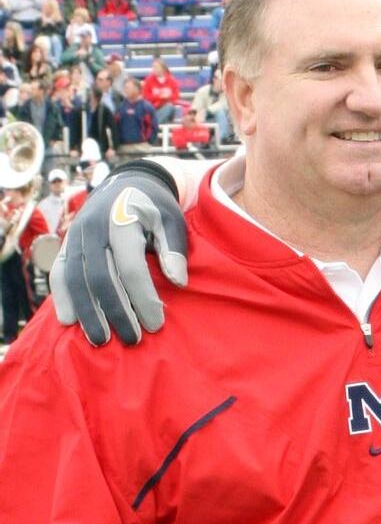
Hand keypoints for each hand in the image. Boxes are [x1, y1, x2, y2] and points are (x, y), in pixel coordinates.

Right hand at [50, 163, 188, 345]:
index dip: (143, 297)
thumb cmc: (155, 208)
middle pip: (100, 278)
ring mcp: (75, 237)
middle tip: (132, 339)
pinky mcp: (66, 245)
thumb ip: (174, 250)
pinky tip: (70, 321)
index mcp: (123, 220)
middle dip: (116, 312)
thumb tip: (179, 283)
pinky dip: (63, 298)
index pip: (131, 266)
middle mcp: (93, 229)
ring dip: (87, 312)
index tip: (156, 323)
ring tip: (101, 340)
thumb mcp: (171, 221)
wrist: (127, 183)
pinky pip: (59, 274)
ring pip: (75, 280)